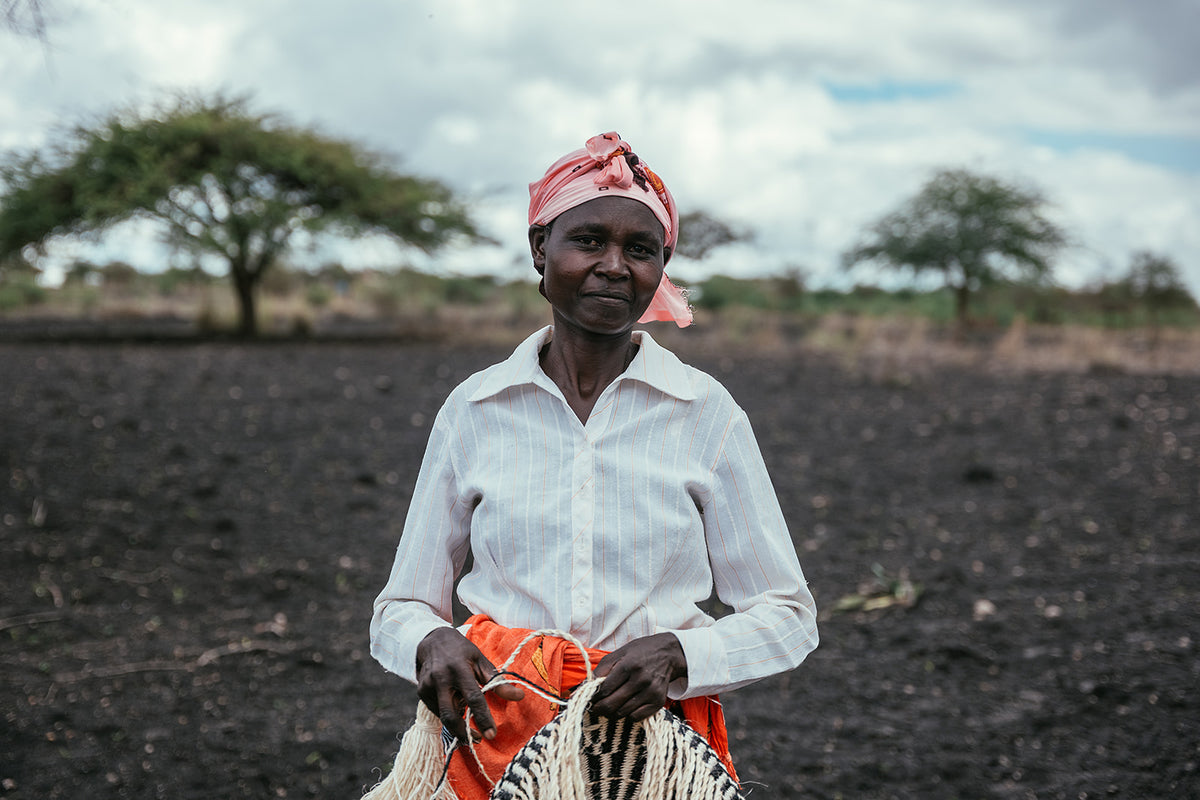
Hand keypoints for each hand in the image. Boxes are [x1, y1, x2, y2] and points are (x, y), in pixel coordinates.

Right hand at [415, 627, 523, 743]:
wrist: (432, 640)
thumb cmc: (461, 651)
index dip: (483, 717)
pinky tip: (455, 705)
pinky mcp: (421, 692)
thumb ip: (497, 680)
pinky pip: (437, 710)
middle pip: (450, 714)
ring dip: (457, 723)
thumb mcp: (480, 660)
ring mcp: (428, 686)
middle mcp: (440, 678)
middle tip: (478, 740)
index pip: (473, 697)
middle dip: (463, 732)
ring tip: (467, 719)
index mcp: (459, 669)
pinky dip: (448, 713)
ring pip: (443, 715)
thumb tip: (520, 696)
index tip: (491, 734)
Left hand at [590, 633, 686, 721]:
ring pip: (622, 713)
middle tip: (595, 708)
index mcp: (628, 665)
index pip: (604, 689)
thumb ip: (602, 669)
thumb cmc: (640, 652)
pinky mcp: (658, 701)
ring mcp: (650, 692)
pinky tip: (626, 706)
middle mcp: (640, 679)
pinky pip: (636, 717)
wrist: (668, 654)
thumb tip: (585, 686)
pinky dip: (627, 715)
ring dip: (612, 712)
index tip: (590, 698)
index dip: (593, 697)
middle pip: (612, 704)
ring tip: (610, 706)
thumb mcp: (619, 653)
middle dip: (599, 708)